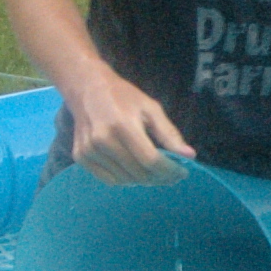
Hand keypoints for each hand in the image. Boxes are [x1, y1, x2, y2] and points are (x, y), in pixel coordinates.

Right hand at [65, 67, 192, 184]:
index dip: (169, 170)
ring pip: (125, 180)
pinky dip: (125, 179)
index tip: (182, 172)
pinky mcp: (80, 157)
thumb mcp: (151, 108)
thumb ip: (169, 133)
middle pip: (138, 173)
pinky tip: (134, 170)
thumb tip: (189, 156)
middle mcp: (103, 141)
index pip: (150, 160)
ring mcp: (89, 151)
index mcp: (123, 126)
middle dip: (160, 178)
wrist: (87, 89)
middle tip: (172, 175)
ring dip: (144, 180)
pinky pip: (109, 179)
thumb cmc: (123, 97)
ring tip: (154, 172)